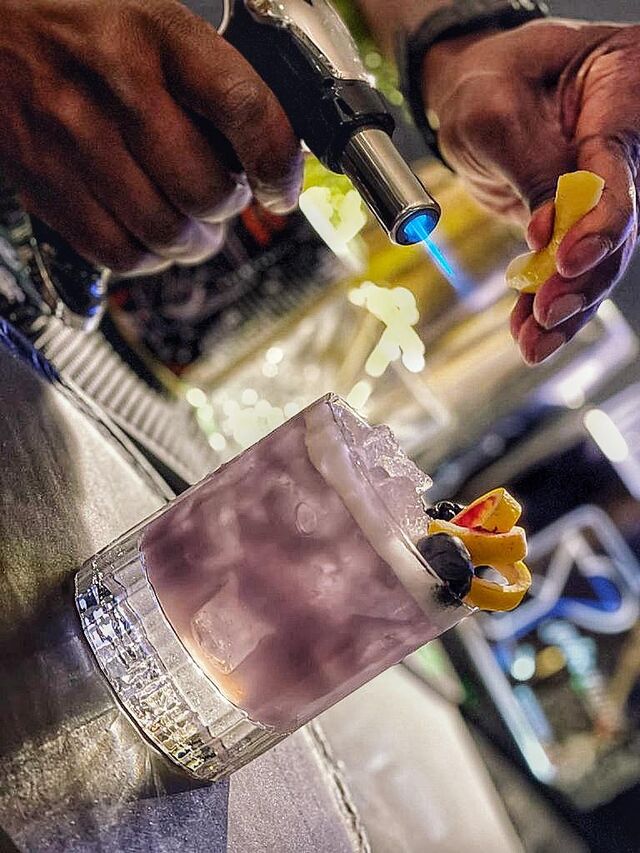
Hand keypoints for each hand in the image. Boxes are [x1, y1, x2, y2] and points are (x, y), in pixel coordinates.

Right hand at [0, 0, 302, 273]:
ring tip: (191, 225)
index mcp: (157, 35)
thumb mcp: (149, 18)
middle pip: (206, 190)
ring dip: (192, 242)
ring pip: (166, 232)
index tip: (282, 187)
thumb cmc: (75, 22)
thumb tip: (264, 146)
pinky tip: (150, 237)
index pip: (245, 108)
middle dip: (228, 208)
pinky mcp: (46, 182)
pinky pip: (118, 252)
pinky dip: (147, 257)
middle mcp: (118, 86)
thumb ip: (206, 77)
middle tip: (224, 199)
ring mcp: (76, 139)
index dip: (277, 163)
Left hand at [422, 20, 639, 363]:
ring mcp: (610, 184)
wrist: (478, 95)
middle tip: (546, 315)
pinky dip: (548, 302)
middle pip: (621, 222)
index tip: (564, 261)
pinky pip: (573, 267)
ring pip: (601, 257)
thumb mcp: (494, 111)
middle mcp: (626, 141)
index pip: (619, 164)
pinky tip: (529, 332)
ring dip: (565, 305)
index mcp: (622, 86)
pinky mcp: (583, 220)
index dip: (597, 222)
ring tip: (533, 343)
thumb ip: (528, 166)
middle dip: (582, 279)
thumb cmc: (487, 84)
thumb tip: (548, 231)